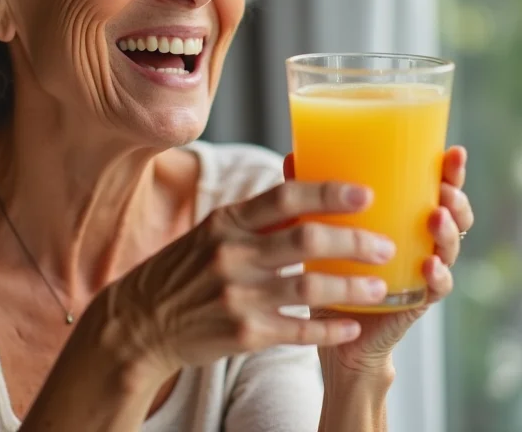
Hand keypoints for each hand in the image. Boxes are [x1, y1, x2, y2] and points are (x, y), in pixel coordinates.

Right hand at [104, 177, 397, 381]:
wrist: (141, 320)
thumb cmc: (183, 269)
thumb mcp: (210, 232)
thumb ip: (254, 218)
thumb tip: (304, 193)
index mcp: (226, 222)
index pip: (283, 197)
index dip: (326, 193)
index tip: (364, 193)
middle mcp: (232, 255)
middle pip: (306, 242)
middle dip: (354, 243)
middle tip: (385, 244)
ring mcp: (237, 296)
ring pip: (310, 290)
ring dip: (351, 288)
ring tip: (380, 287)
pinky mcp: (243, 334)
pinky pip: (299, 332)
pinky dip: (329, 330)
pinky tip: (350, 327)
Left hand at [305, 146, 473, 374]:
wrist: (330, 323)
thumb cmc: (329, 265)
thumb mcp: (322, 224)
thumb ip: (312, 192)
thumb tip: (292, 155)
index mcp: (404, 214)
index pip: (435, 185)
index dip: (449, 170)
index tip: (452, 151)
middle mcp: (419, 239)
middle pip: (452, 213)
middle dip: (455, 197)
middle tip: (445, 189)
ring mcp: (421, 270)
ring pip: (449, 247)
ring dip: (447, 232)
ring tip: (436, 218)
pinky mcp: (415, 300)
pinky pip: (435, 288)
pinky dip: (436, 276)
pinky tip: (428, 266)